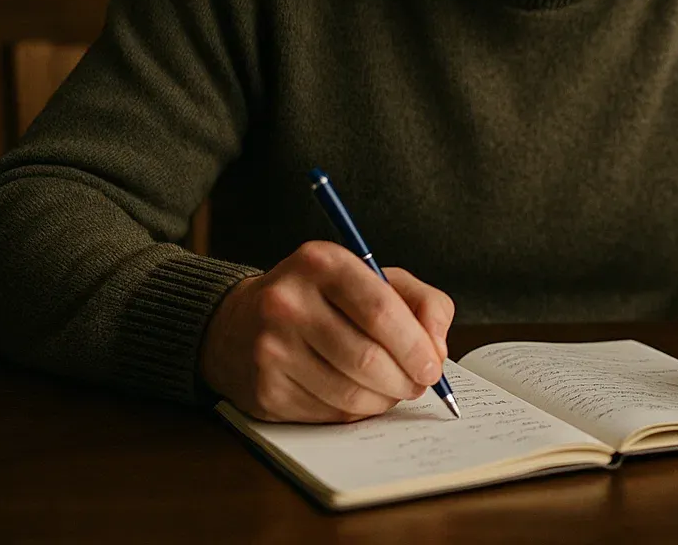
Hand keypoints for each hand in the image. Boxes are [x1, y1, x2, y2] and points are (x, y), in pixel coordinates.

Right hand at [198, 240, 454, 421]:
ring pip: (349, 393)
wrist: (240, 324)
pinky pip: (328, 413)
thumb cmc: (323, 299)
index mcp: (322, 263)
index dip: (415, 345)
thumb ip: (422, 303)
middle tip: (419, 384)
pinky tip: (358, 396)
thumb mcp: (375, 279)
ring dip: (384, 400)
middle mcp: (288, 302)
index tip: (433, 366)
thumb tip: (437, 350)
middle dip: (405, 379)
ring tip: (392, 389)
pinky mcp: (264, 389)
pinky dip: (356, 412)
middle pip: (366, 357)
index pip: (380, 309)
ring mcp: (271, 348)